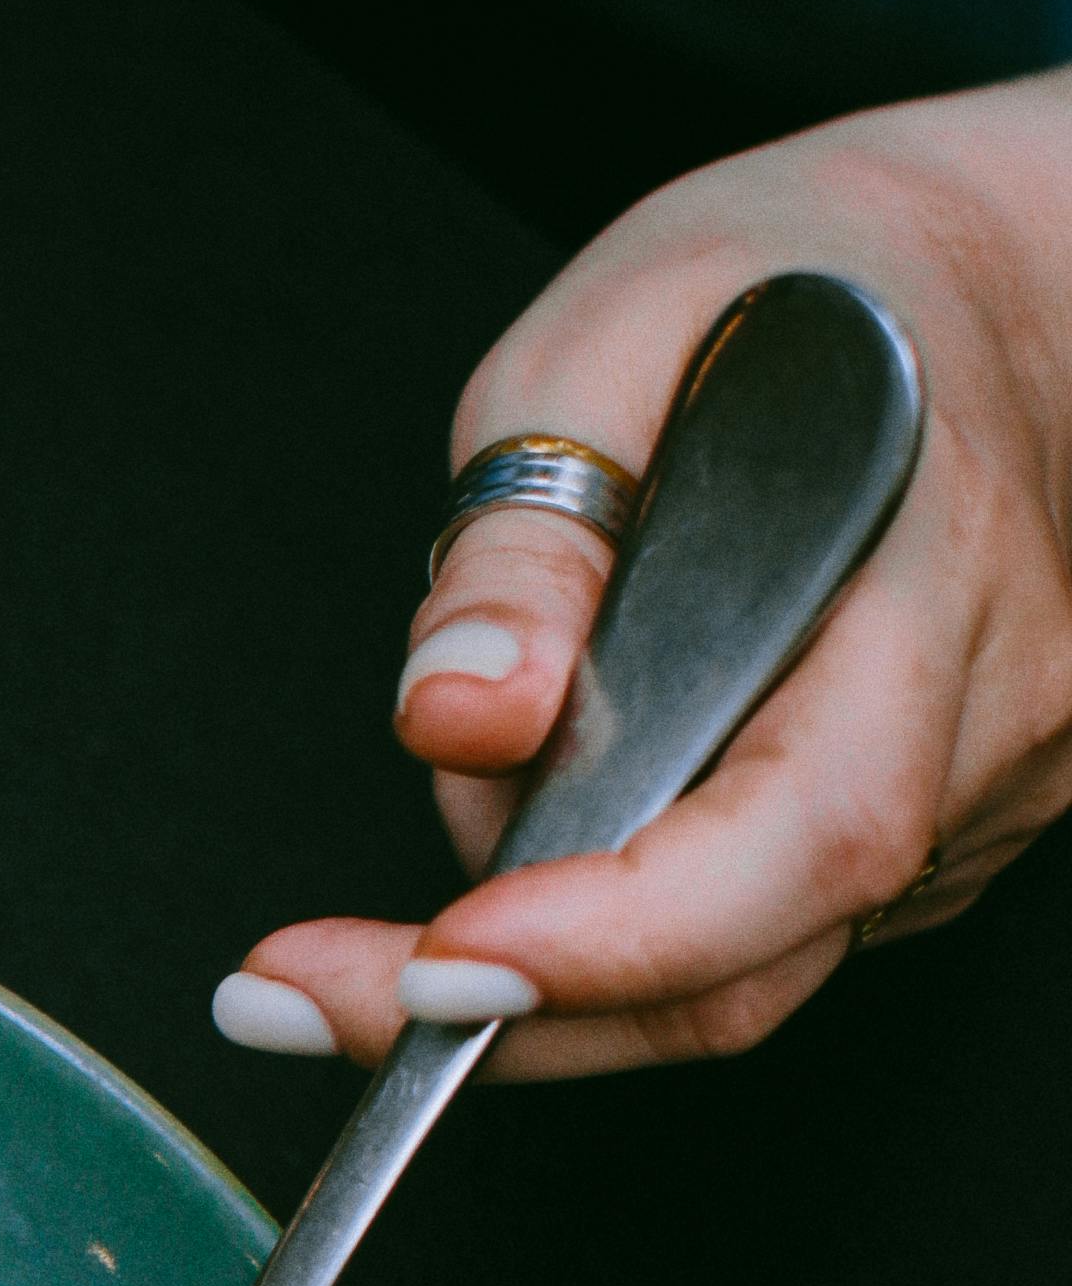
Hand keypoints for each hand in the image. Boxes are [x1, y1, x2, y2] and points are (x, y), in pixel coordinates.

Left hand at [215, 73, 1071, 1077]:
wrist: (992, 274)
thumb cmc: (805, 282)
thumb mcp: (615, 333)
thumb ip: (524, 538)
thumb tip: (460, 715)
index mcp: (930, 576)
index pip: (802, 831)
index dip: (611, 937)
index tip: (432, 964)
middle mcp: (986, 713)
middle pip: (752, 960)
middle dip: (509, 1011)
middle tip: (294, 996)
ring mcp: (977, 789)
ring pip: (738, 972)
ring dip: (539, 971)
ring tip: (374, 926)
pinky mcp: (933, 834)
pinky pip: (752, 937)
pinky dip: (603, 936)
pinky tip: (523, 859)